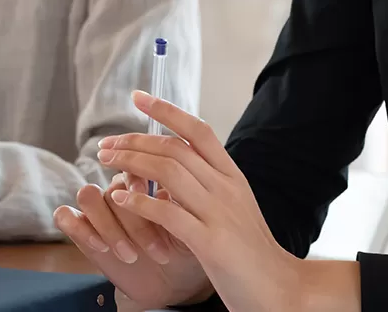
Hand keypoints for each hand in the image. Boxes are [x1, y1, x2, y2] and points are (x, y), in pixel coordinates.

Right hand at [53, 174, 213, 308]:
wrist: (174, 284)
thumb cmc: (184, 251)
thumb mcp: (192, 227)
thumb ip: (178, 204)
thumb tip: (161, 189)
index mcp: (145, 182)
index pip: (133, 163)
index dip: (140, 180)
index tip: (158, 200)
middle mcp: (119, 192)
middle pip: (113, 185)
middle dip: (134, 220)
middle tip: (157, 249)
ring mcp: (99, 211)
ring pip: (88, 195)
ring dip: (109, 226)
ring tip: (131, 255)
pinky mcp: (82, 231)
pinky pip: (65, 216)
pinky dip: (81, 228)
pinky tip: (101, 246)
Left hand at [95, 92, 359, 311]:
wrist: (281, 290)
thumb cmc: (250, 253)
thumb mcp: (233, 208)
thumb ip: (208, 185)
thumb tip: (173, 162)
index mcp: (233, 177)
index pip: (198, 130)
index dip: (166, 110)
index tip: (138, 96)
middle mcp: (227, 188)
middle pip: (174, 148)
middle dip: (134, 141)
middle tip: (106, 145)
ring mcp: (219, 213)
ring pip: (167, 172)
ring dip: (130, 163)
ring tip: (106, 163)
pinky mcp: (211, 242)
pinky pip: (168, 213)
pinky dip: (139, 201)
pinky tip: (120, 198)